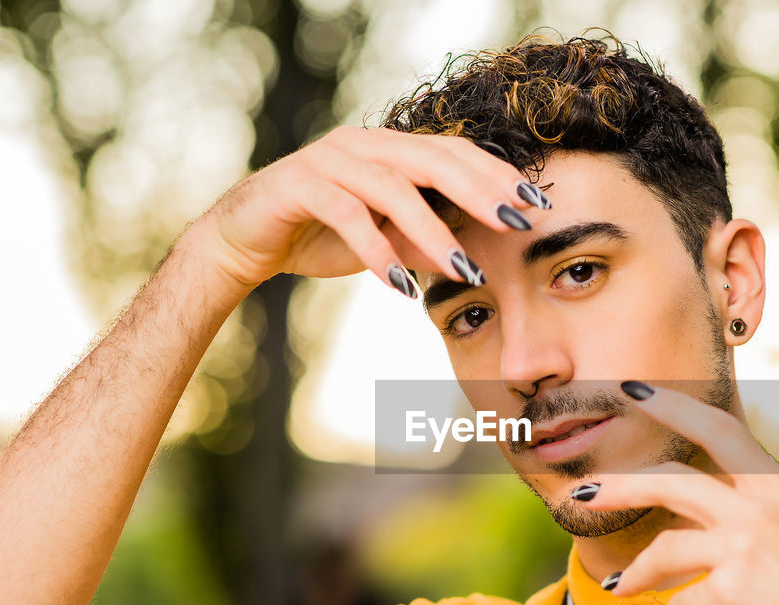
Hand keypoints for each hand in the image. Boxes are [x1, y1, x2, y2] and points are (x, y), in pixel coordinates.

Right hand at [184, 126, 549, 294]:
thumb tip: (473, 260)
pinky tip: (400, 286)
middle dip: (481, 191)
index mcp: (390, 150)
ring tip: (465, 271)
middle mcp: (363, 145)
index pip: (454, 154)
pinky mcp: (300, 185)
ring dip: (433, 232)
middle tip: (518, 222)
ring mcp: (330, 160)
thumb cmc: (318, 236)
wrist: (242, 241)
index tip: (536, 204)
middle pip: (433, 160)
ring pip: (393, 188)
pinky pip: (347, 214)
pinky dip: (377, 252)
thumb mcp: (384, 244)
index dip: (497, 176)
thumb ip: (424, 245)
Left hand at [579, 382, 778, 604]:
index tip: (634, 390)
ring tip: (620, 587)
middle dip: (620, 486)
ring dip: (636, 572)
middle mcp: (759, 509)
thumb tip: (746, 500)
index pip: (719, 429)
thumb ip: (775, 511)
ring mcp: (741, 549)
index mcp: (778, 489)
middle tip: (583, 493)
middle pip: (671, 481)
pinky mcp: (727, 592)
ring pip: (664, 547)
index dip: (673, 406)